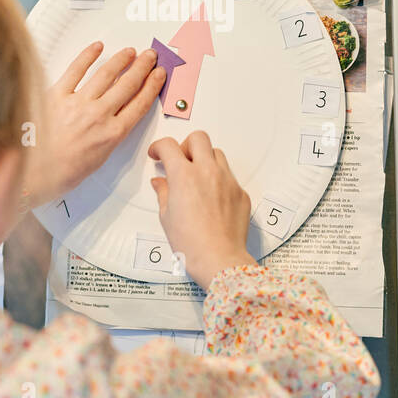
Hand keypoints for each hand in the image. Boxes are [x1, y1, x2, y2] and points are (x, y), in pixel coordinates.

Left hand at [21, 43, 164, 209]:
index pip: (140, 103)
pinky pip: (76, 70)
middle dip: (142, 67)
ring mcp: (78, 103)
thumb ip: (110, 136)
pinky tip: (97, 48)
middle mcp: (99, 116)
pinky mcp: (57, 95)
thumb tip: (115, 120)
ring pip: (106, 74)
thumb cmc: (61, 173)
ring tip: (129, 52)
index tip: (158, 75)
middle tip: (149, 57)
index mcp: (112, 134)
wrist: (32, 174)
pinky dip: (88, 56)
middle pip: (128, 85)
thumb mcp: (98, 159)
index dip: (152, 86)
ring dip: (121, 59)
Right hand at [147, 131, 255, 288]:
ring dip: (205, 160)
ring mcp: (227, 180)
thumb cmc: (191, 243)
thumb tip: (161, 183)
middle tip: (180, 161)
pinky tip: (212, 198)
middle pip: (198, 138)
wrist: (219, 259)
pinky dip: (219, 180)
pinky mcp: (240, 193)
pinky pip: (229, 176)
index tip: (157, 154)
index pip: (169, 146)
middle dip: (185, 145)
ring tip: (197, 178)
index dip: (159, 147)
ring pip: (217, 154)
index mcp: (184, 175)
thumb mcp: (167, 217)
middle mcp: (207, 172)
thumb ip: (164, 193)